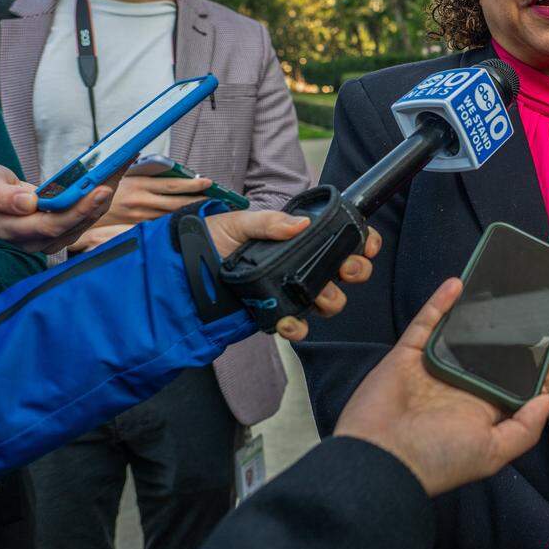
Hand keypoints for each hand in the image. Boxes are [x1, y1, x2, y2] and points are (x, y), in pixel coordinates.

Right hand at [0, 162, 120, 252]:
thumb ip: (1, 196)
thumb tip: (29, 204)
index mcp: (11, 228)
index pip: (52, 225)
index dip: (79, 210)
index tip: (101, 189)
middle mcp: (33, 239)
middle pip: (76, 224)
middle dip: (99, 199)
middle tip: (117, 171)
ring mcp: (48, 236)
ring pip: (85, 221)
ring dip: (104, 195)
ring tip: (119, 166)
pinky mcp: (60, 228)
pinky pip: (85, 214)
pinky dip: (99, 195)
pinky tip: (110, 174)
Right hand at [95, 175, 213, 226]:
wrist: (79, 211)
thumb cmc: (103, 190)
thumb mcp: (121, 174)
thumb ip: (142, 171)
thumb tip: (162, 165)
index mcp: (139, 184)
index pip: (173, 185)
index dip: (193, 184)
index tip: (208, 182)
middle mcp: (141, 201)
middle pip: (178, 202)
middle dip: (199, 200)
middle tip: (216, 198)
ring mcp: (139, 217)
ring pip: (171, 215)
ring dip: (190, 212)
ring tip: (206, 208)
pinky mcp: (136, 227)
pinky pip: (159, 225)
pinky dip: (174, 222)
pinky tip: (186, 221)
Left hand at [204, 210, 381, 341]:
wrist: (182, 274)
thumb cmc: (212, 242)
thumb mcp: (239, 223)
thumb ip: (269, 222)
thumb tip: (300, 225)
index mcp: (302, 239)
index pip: (346, 238)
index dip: (365, 242)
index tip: (365, 244)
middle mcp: (305, 265)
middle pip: (349, 271)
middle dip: (356, 270)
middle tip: (344, 269)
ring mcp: (294, 291)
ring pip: (332, 300)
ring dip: (331, 298)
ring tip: (314, 294)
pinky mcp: (279, 314)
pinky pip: (301, 326)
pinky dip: (299, 326)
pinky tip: (287, 320)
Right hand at [334, 278, 548, 496]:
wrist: (382, 458)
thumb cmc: (439, 459)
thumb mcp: (492, 452)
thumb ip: (525, 428)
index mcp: (483, 411)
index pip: (517, 387)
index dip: (539, 374)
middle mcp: (461, 386)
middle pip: (492, 355)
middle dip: (512, 337)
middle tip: (535, 313)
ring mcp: (435, 368)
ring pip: (461, 334)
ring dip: (478, 314)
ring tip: (502, 292)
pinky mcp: (409, 354)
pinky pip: (427, 323)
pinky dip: (441, 303)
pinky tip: (459, 284)